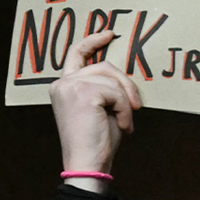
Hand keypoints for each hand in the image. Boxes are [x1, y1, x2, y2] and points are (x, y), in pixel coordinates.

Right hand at [49, 30, 141, 192]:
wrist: (88, 165)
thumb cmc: (96, 142)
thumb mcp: (101, 109)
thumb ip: (105, 88)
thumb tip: (123, 75)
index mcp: (63, 87)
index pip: (76, 54)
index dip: (92, 41)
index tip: (110, 34)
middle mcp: (62, 84)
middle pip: (104, 66)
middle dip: (125, 84)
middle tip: (136, 106)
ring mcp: (71, 86)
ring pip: (112, 79)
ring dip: (125, 102)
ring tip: (124, 123)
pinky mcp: (84, 93)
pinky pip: (116, 92)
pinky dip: (125, 110)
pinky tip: (122, 126)